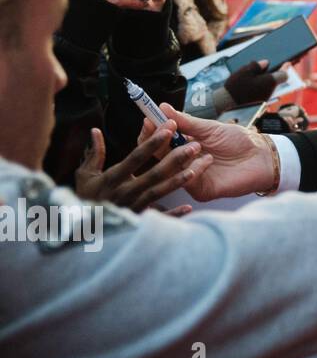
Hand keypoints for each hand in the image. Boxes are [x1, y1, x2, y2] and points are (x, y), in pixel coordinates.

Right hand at [76, 126, 210, 212]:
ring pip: (159, 192)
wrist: (78, 229)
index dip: (152, 142)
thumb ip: (94, 153)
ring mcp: (132, 207)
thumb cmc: (83, 197)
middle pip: (154, 174)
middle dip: (175, 158)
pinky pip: (157, 218)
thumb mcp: (85, 175)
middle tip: (195, 145)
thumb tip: (95, 130)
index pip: (135, 157)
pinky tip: (188, 207)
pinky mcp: (136, 221)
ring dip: (178, 180)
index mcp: (111, 179)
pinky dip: (173, 214)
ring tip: (196, 168)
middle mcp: (124, 193)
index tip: (169, 128)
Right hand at [140, 102, 275, 200]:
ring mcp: (190, 178)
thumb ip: (186, 121)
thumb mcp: (209, 128)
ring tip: (193, 143)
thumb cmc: (238, 140)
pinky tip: (207, 158)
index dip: (151, 131)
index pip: (158, 142)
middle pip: (157, 157)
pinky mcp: (202, 190)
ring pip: (169, 170)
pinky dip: (194, 168)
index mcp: (182, 147)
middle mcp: (182, 164)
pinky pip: (188, 181)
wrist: (262, 156)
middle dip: (157, 141)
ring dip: (177, 154)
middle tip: (161, 128)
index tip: (148, 118)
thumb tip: (162, 107)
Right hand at [223, 59, 282, 106]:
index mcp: (270, 82)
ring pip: (269, 86)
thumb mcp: (245, 71)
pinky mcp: (258, 102)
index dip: (285, 68)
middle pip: (276, 80)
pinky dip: (261, 84)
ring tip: (261, 70)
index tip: (287, 63)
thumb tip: (266, 63)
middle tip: (274, 65)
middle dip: (275, 72)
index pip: (284, 75)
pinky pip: (263, 91)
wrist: (227, 104)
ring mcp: (264, 98)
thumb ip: (257, 66)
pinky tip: (254, 80)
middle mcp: (270, 91)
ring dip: (267, 78)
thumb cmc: (236, 87)